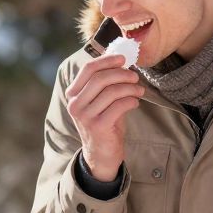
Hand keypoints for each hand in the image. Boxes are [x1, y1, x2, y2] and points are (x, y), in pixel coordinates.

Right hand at [65, 54, 143, 182]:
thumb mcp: (99, 101)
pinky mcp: (98, 126)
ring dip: (130, 88)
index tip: (123, 58)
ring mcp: (85, 116)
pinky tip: (135, 103)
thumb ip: (105, 84)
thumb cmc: (103, 123)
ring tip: (139, 91)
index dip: (107, 60)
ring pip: (112, 91)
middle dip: (121, 74)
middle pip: (100, 78)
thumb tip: (121, 62)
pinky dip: (131, 101)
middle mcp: (75, 105)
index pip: (88, 69)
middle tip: (135, 77)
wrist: (101, 154)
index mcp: (73, 94)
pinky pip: (119, 105)